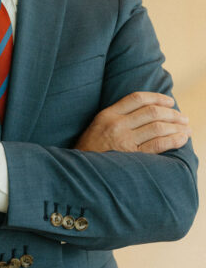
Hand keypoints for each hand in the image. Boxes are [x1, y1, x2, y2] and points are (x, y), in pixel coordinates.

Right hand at [75, 91, 191, 153]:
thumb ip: (117, 116)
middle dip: (172, 113)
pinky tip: (182, 139)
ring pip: (157, 127)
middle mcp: (117, 124)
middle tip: (183, 117)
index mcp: (108, 114)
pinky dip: (173, 140)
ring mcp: (124, 141)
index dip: (156, 97)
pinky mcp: (131, 156)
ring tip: (186, 128)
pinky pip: (158, 145)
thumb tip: (146, 111)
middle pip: (151, 112)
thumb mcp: (98, 125)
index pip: (136, 98)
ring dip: (176, 126)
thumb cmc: (91, 148)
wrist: (80, 170)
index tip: (169, 101)